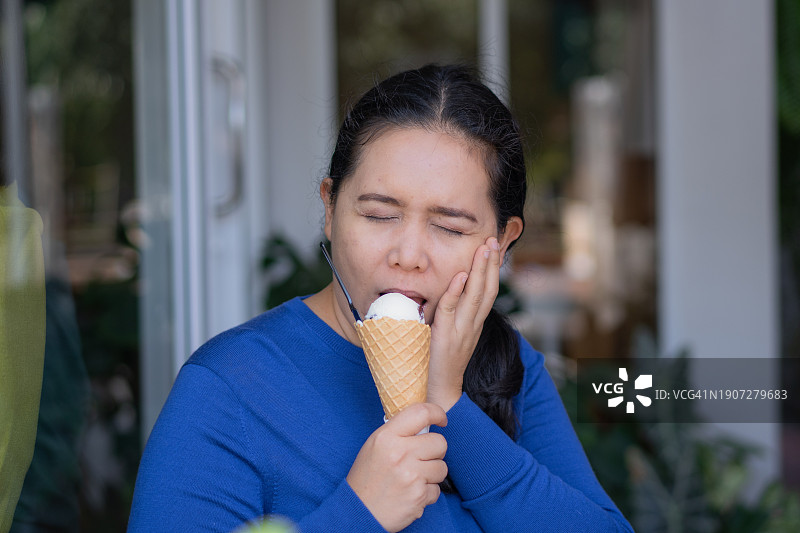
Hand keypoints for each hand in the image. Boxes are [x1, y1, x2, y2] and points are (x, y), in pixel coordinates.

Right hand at [346, 404, 447, 531]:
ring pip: (442, 467)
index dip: (437, 413)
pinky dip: (427, 493)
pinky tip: (411, 493)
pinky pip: (437, 489)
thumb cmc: (367, 477)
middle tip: (421, 458)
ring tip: (413, 478)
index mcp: (387, 437)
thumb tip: (425, 422)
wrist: (359, 511)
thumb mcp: (374, 446)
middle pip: (439, 442)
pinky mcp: (419, 496)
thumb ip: (398, 432)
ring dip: (432, 474)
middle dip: (434, 451)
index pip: (421, 413)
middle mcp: (400, 453)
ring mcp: (411, 475)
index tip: (441, 419)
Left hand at [428, 236, 500, 410]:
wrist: (439, 390)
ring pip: (474, 296)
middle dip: (491, 263)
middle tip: (493, 240)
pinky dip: (456, 293)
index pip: (488, 291)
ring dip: (480, 271)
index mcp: (475, 323)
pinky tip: (460, 276)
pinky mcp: (445, 337)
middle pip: (487, 290)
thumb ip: (453, 314)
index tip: (494, 247)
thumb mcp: (452, 333)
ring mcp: (461, 331)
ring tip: (484, 249)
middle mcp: (472, 325)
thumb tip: (450, 290)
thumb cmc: (440, 361)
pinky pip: (451, 311)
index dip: (492, 269)